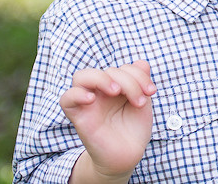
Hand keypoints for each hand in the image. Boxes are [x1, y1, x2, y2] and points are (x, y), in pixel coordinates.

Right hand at [61, 60, 156, 182]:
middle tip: (139, 100)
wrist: (128, 155)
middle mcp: (100, 91)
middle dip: (128, 81)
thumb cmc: (133, 128)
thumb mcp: (142, 102)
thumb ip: (141, 82)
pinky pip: (66, 99)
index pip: (122, 68)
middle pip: (107, 71)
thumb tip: (142, 62)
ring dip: (101, 79)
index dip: (138, 74)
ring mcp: (89, 103)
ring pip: (81, 76)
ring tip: (117, 92)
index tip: (151, 91)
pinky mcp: (79, 117)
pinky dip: (77, 94)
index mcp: (116, 85)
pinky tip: (92, 99)